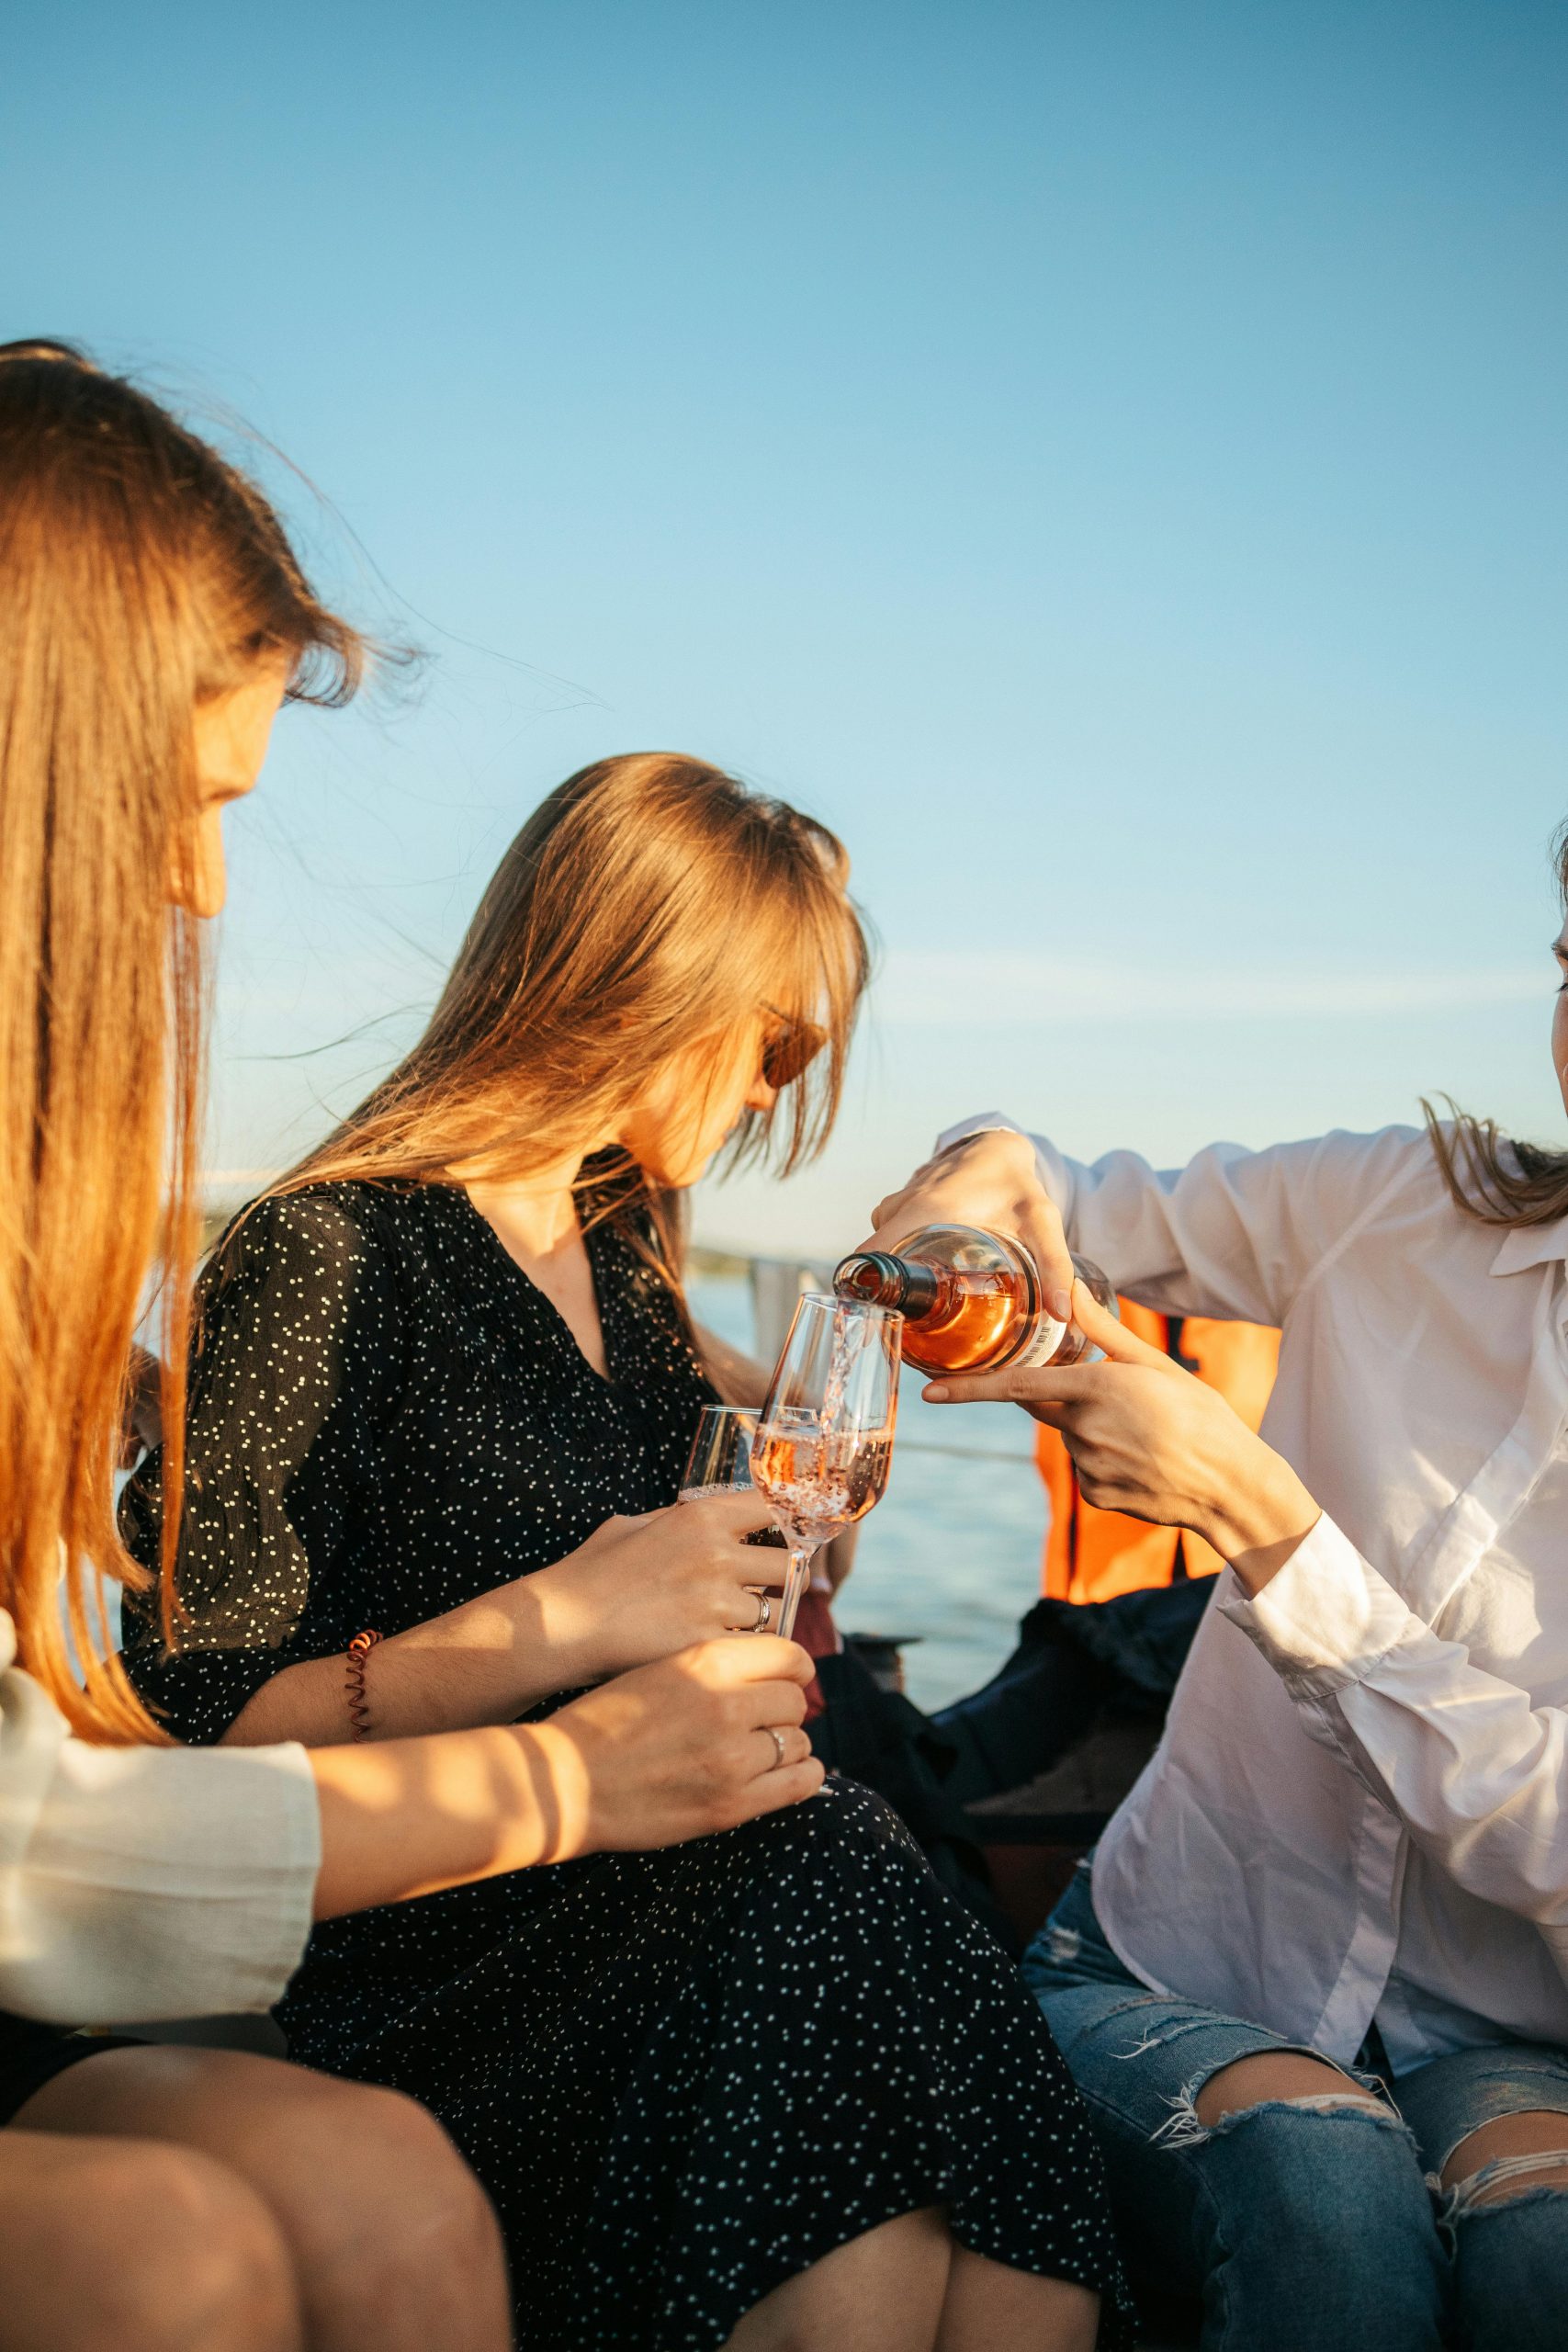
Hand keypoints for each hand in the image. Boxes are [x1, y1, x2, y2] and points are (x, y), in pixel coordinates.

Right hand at [528, 1491, 785, 1684]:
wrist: (559, 1626)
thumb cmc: (590, 1574)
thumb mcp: (633, 1525)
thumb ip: (677, 1517)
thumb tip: (709, 1514)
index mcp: (700, 1517)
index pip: (772, 1505)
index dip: (786, 1521)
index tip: (787, 1534)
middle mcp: (716, 1555)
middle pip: (790, 1563)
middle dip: (784, 1577)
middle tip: (774, 1590)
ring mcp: (715, 1602)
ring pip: (778, 1611)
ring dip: (766, 1620)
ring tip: (741, 1627)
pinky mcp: (710, 1646)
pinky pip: (757, 1650)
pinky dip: (749, 1653)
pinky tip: (727, 1654)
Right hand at [534, 1635, 823, 1854]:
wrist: (563, 1782)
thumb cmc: (604, 1722)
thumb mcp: (659, 1669)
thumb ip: (715, 1665)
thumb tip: (770, 1670)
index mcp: (705, 1660)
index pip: (789, 1655)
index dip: (794, 1668)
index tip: (790, 1678)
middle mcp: (726, 1704)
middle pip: (796, 1700)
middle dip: (785, 1709)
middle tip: (767, 1720)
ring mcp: (732, 1758)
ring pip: (799, 1742)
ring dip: (787, 1745)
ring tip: (763, 1751)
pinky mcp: (731, 1805)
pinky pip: (799, 1783)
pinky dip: (801, 1776)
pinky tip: (787, 1774)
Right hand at [864, 1129, 1075, 1321]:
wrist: (997, 1147)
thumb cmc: (1016, 1184)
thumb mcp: (1041, 1222)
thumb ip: (1053, 1266)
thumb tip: (1061, 1315)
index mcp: (925, 1213)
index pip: (871, 1258)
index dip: (865, 1292)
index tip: (877, 1324)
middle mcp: (901, 1209)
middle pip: (871, 1263)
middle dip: (881, 1297)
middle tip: (906, 1332)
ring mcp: (897, 1207)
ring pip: (880, 1252)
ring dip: (892, 1278)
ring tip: (917, 1311)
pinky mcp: (900, 1208)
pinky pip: (887, 1239)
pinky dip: (898, 1260)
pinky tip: (922, 1279)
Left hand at [924, 1283, 1319, 1594]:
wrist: (1230, 1486)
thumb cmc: (1199, 1416)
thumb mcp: (1153, 1364)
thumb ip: (1102, 1330)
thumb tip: (1072, 1290)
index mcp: (1095, 1391)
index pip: (1016, 1386)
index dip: (969, 1390)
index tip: (931, 1394)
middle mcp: (1083, 1431)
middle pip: (1046, 1405)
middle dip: (1063, 1394)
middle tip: (1117, 1399)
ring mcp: (1086, 1468)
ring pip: (1069, 1436)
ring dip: (1092, 1427)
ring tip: (1146, 1432)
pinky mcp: (1094, 1496)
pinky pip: (1084, 1467)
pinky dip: (1104, 1458)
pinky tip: (1142, 1459)